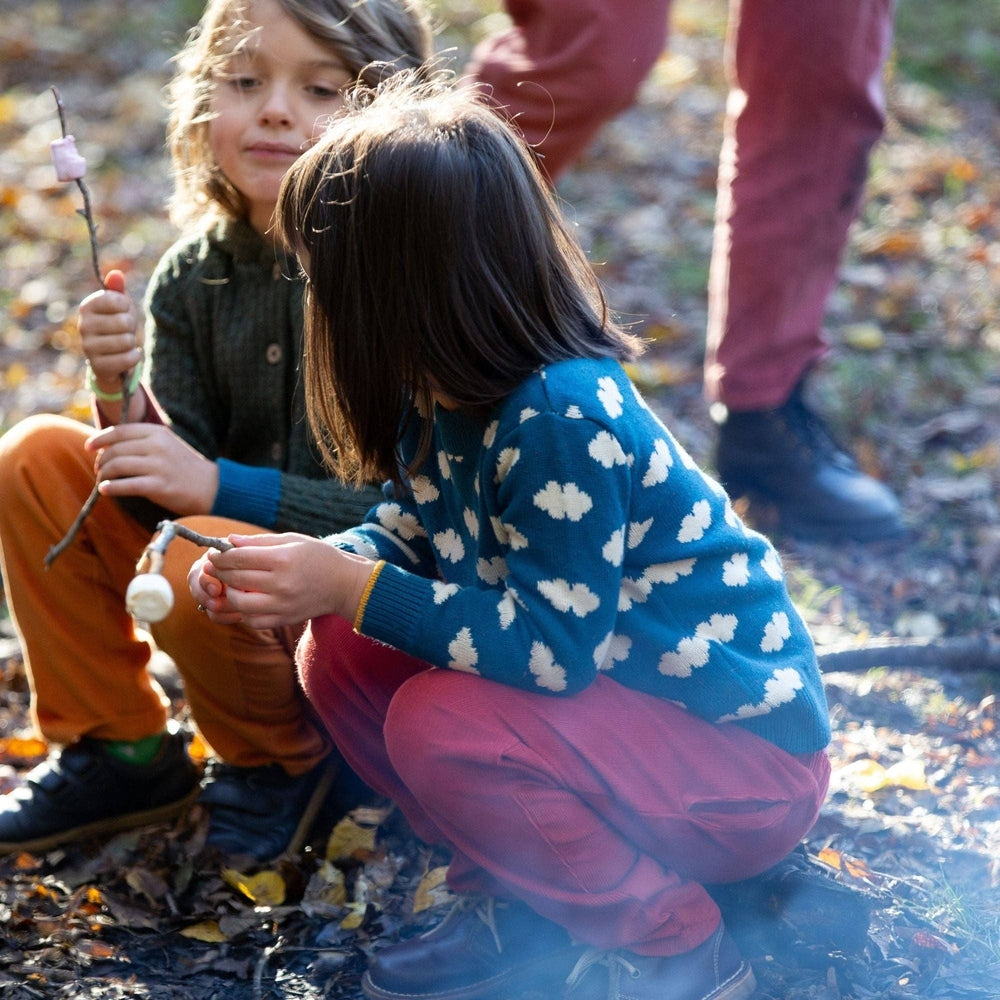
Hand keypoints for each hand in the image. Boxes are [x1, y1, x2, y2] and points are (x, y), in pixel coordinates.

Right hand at [78, 269, 142, 390]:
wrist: (111, 357)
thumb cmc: (116, 325)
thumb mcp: (119, 305)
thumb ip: (117, 290)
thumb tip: (116, 275)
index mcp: (87, 306)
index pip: (118, 300)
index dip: (128, 307)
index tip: (122, 311)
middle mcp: (83, 325)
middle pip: (124, 322)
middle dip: (131, 327)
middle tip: (124, 331)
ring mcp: (88, 347)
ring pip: (127, 341)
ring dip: (132, 343)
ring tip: (123, 343)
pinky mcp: (97, 366)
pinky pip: (128, 359)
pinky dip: (134, 357)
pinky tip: (127, 355)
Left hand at [85, 422, 218, 513]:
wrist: (212, 487)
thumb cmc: (186, 468)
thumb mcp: (168, 445)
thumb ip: (143, 442)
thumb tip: (109, 447)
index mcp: (158, 432)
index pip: (120, 431)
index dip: (100, 439)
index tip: (89, 447)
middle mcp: (157, 446)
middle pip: (116, 450)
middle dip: (102, 461)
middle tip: (100, 470)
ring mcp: (158, 466)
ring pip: (118, 466)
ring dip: (104, 475)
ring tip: (102, 481)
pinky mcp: (159, 486)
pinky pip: (126, 485)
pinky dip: (111, 487)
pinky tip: (105, 490)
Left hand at [191, 533, 376, 629]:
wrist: (344, 584)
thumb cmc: (318, 557)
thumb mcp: (292, 540)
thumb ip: (259, 541)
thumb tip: (228, 541)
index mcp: (283, 559)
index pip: (239, 558)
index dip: (221, 556)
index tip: (214, 553)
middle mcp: (281, 583)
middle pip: (236, 578)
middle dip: (219, 571)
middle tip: (215, 566)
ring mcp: (282, 604)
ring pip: (239, 602)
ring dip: (229, 592)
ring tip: (231, 584)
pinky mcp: (284, 619)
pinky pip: (252, 620)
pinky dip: (243, 611)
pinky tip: (246, 600)